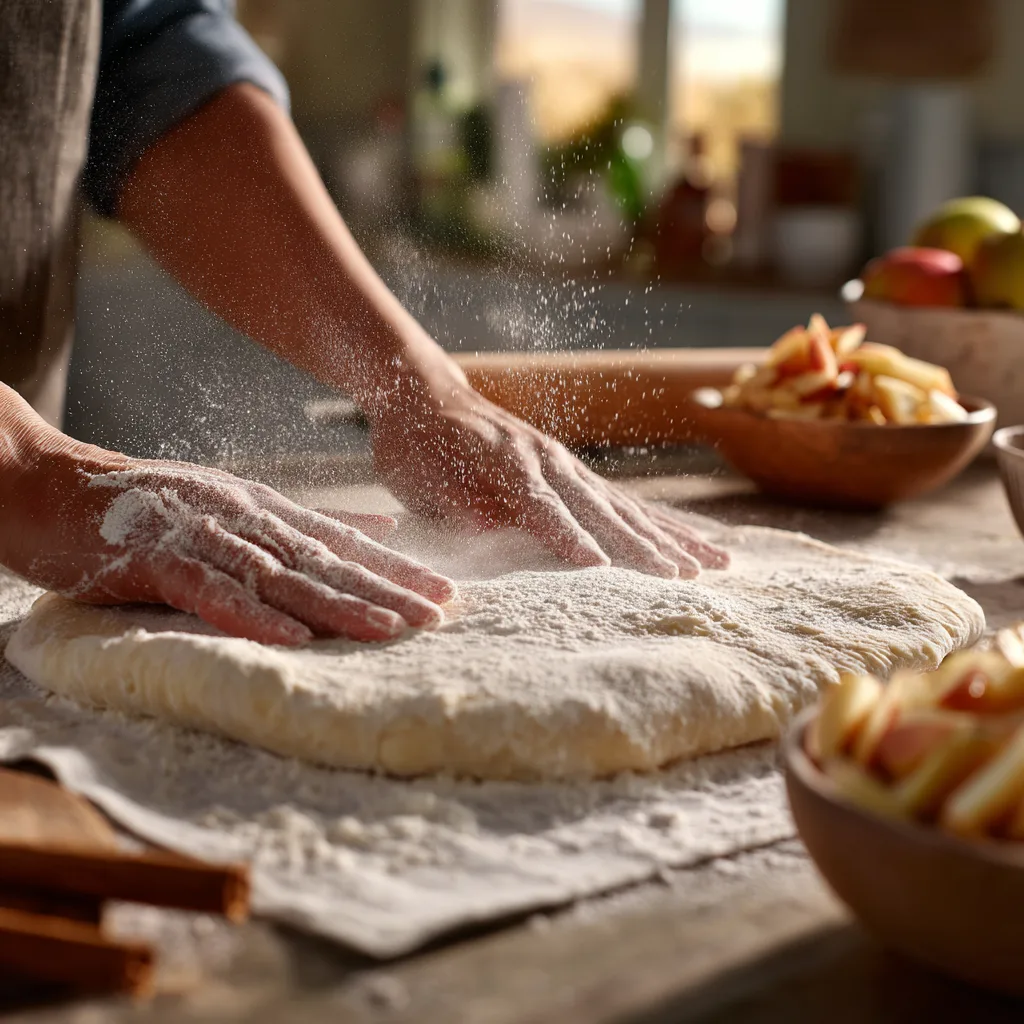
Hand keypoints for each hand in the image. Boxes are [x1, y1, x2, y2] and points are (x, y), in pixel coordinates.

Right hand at [2, 438, 455, 645]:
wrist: (50, 486)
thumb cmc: (145, 507)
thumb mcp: (236, 506)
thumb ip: (305, 520)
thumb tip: (380, 525)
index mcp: (266, 511)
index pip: (344, 544)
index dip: (397, 570)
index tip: (446, 596)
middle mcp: (246, 519)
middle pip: (328, 560)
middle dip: (388, 589)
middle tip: (440, 615)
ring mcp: (203, 536)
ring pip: (282, 574)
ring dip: (337, 603)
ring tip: (390, 629)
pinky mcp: (156, 558)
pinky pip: (210, 591)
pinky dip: (252, 615)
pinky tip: (292, 639)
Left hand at [370, 384, 728, 578]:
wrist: (427, 394)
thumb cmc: (416, 443)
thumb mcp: (417, 475)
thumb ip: (453, 500)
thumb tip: (485, 524)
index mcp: (507, 463)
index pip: (543, 507)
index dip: (569, 538)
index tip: (598, 569)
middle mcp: (548, 461)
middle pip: (602, 509)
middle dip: (642, 546)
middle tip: (682, 579)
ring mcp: (566, 465)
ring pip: (627, 506)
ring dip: (669, 537)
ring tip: (713, 564)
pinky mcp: (573, 472)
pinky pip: (625, 500)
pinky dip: (661, 522)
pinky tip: (691, 541)